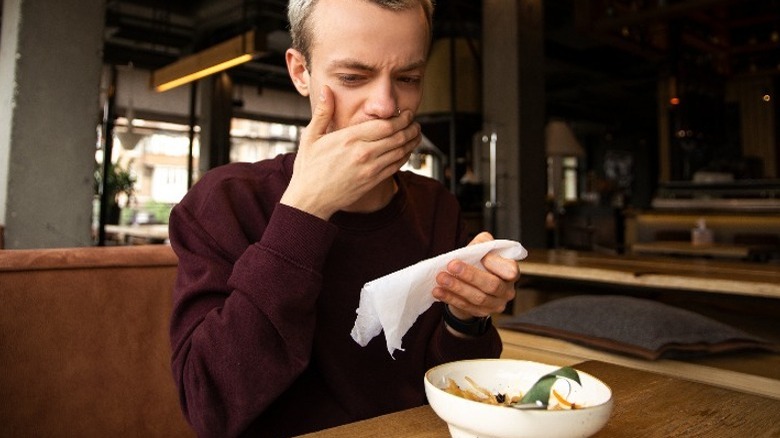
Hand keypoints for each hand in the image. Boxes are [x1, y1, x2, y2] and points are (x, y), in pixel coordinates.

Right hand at [280, 85, 420, 219]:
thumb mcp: (311, 137)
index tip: (406, 113)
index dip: (401, 118)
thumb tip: (326, 89)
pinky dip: (405, 157)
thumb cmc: (308, 168)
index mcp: (349, 139)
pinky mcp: (372, 182)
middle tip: (415, 122)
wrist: (310, 200)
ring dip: (412, 142)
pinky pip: (396, 167)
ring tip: (416, 134)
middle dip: (410, 128)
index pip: (385, 125)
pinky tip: (406, 151)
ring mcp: (370, 169)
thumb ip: (323, 112)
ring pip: (400, 152)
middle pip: (397, 137)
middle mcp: (363, 153)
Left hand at [433, 232, 519, 319]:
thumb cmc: (480, 261)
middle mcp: (507, 290)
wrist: (472, 283)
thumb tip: (477, 247)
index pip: (510, 270)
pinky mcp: (481, 312)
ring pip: (477, 298)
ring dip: (457, 287)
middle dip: (471, 275)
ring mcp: (496, 304)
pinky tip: (438, 291)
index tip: (481, 256)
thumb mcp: (483, 247)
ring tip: (441, 278)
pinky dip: (450, 298)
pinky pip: (465, 306)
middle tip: (452, 266)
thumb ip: (483, 242)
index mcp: (512, 272)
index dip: (496, 264)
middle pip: (492, 285)